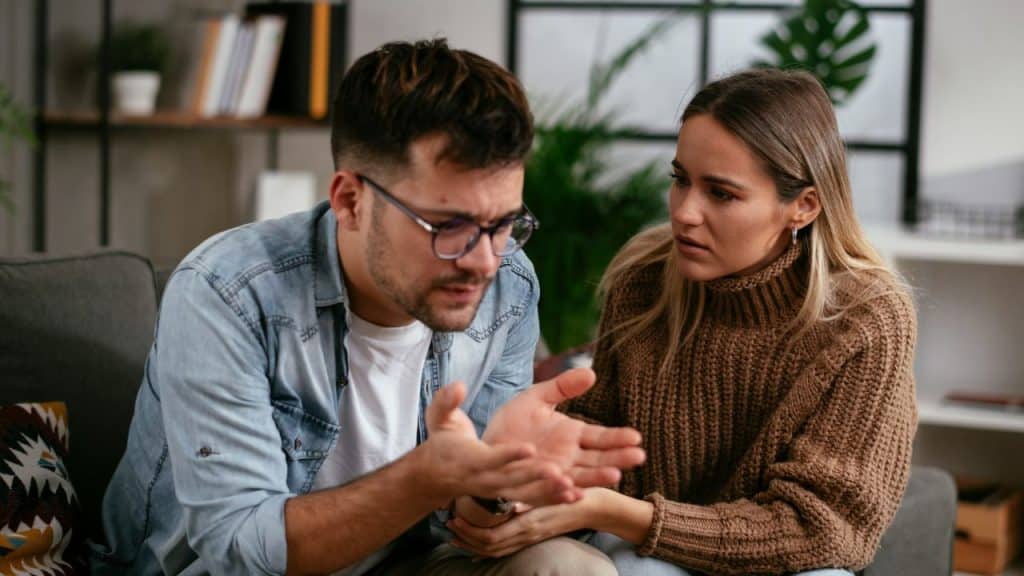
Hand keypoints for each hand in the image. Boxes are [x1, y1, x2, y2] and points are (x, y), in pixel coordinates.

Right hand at [417, 382, 569, 506]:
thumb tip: (458, 386)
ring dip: (549, 491)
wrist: (439, 474)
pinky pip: (534, 499)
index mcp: (472, 459)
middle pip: (514, 479)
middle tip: (558, 471)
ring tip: (573, 487)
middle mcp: (487, 479)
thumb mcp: (440, 419)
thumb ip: (447, 402)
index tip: (528, 448)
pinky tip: (576, 496)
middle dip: (535, 476)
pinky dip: (553, 499)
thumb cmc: (443, 442)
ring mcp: (500, 490)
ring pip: (527, 492)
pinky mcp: (510, 494)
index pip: (491, 458)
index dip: (508, 455)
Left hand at [447, 488, 605, 557]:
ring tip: (457, 532)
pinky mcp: (534, 536)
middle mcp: (527, 534)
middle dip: (466, 538)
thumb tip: (510, 506)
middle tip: (449, 524)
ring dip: (474, 543)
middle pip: (488, 546)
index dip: (470, 531)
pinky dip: (489, 547)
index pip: (491, 536)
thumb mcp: (554, 492)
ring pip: (496, 549)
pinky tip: (479, 541)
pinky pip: (507, 547)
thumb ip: (533, 499)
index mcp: (528, 523)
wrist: (595, 506)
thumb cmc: (575, 493)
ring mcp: (531, 537)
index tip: (454, 518)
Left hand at [483, 368, 645, 491]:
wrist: (484, 447)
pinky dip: (563, 493)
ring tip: (614, 475)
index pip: (600, 437)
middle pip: (597, 459)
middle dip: (617, 458)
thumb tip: (592, 372)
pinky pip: (551, 492)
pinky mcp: (535, 487)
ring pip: (580, 477)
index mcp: (571, 435)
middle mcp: (568, 457)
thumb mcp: (536, 398)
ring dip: (596, 477)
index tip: (636, 437)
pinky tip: (574, 492)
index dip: (617, 438)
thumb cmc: (512, 423)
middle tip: (638, 456)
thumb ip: (562, 386)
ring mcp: (553, 474)